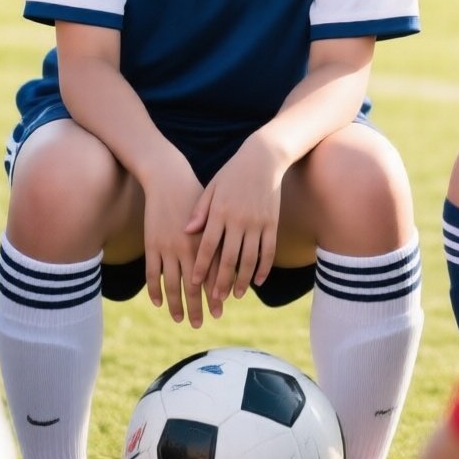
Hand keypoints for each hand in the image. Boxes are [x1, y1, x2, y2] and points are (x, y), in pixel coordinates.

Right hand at [143, 154, 207, 327]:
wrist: (168, 176)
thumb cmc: (194, 193)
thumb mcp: (212, 214)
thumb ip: (218, 239)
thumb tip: (230, 262)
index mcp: (206, 241)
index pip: (213, 275)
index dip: (215, 295)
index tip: (218, 311)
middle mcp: (188, 248)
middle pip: (193, 286)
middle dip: (197, 307)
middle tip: (199, 324)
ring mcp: (167, 247)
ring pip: (172, 284)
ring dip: (176, 304)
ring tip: (179, 319)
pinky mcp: (152, 244)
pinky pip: (152, 273)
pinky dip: (154, 289)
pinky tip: (157, 302)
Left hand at [187, 135, 286, 311]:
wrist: (263, 158)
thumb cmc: (232, 173)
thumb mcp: (211, 187)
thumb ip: (199, 211)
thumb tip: (187, 232)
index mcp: (219, 211)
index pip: (207, 246)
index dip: (200, 267)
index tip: (193, 283)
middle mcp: (238, 220)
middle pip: (228, 258)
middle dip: (220, 282)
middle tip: (215, 300)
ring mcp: (257, 222)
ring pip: (250, 259)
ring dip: (242, 280)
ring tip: (235, 294)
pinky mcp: (272, 223)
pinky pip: (268, 252)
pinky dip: (264, 269)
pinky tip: (258, 281)